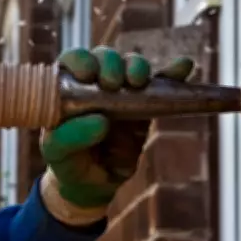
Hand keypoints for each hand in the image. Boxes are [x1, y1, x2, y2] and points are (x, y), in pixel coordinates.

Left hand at [39, 47, 193, 225]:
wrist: (92, 182)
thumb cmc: (67, 161)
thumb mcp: (57, 153)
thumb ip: (69, 138)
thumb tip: (100, 121)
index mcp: (67, 87)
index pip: (73, 60)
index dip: (81, 61)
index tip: (87, 75)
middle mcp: (95, 83)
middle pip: (105, 57)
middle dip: (111, 63)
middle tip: (113, 83)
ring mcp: (122, 93)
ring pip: (132, 66)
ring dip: (137, 67)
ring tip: (138, 81)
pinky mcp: (146, 106)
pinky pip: (160, 86)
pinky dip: (173, 74)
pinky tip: (183, 67)